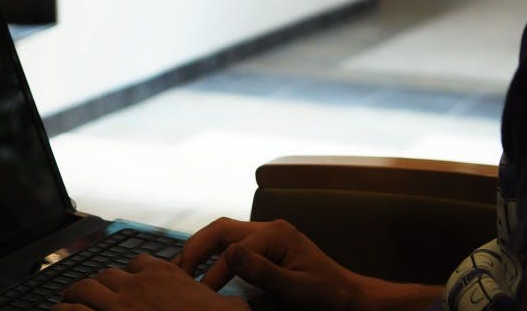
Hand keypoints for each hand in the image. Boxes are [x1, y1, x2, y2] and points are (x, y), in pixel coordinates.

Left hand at [54, 252, 249, 310]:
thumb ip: (219, 298)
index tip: (126, 287)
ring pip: (85, 288)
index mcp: (165, 275)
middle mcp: (137, 284)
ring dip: (74, 296)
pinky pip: (74, 310)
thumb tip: (231, 301)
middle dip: (97, 286)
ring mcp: (118, 304)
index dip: (130, 277)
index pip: (138, 265)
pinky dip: (65, 310)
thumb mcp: (228, 306)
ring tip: (66, 305)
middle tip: (87, 296)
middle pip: (107, 276)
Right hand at [177, 218, 357, 310]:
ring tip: (181, 270)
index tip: (201, 297)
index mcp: (276, 234)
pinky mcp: (266, 246)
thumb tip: (229, 254)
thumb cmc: (327, 295)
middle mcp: (269, 228)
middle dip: (195, 247)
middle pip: (221, 228)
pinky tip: (202, 269)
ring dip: (200, 248)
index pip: (232, 250)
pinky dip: (213, 253)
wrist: (351, 297)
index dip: (214, 274)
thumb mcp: (296, 289)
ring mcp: (267, 235)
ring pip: (223, 232)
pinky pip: (232, 242)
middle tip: (176, 273)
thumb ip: (262, 271)